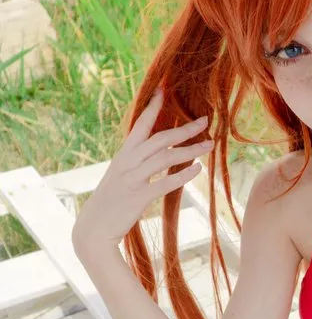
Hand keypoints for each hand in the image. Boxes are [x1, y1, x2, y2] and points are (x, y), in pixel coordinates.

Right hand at [72, 88, 213, 250]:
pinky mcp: (139, 197)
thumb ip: (137, 163)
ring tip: (210, 145)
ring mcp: (133, 178)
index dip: (152, 107)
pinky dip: (183, 175)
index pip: (140, 125)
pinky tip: (199, 169)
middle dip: (184, 129)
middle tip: (205, 121)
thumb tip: (159, 154)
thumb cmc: (110, 203)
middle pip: (160, 138)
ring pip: (166, 158)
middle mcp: (127, 162)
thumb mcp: (121, 176)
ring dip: (191, 150)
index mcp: (123, 155)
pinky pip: (165, 182)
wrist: (94, 228)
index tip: (164, 89)